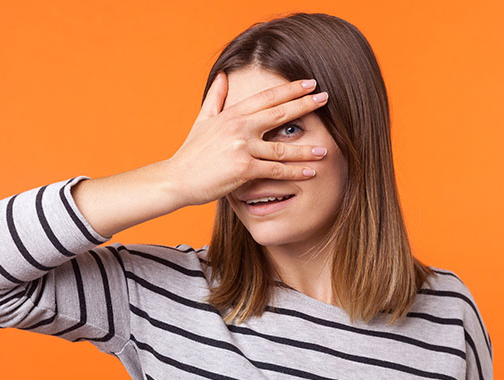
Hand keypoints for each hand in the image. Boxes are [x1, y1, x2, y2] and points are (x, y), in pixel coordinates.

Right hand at [165, 71, 329, 206]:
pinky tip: (310, 173)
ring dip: (306, 149)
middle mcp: (239, 127)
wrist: (177, 179)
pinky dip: (295, 173)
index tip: (310, 83)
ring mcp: (242, 147)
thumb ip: (216, 97)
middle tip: (326, 98)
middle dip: (305, 105)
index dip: (290, 89)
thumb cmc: (191, 152)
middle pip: (280, 114)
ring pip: (282, 147)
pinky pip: (275, 170)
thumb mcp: (202, 120)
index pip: (267, 97)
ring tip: (325, 149)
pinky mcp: (243, 169)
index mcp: (232, 114)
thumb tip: (224, 75)